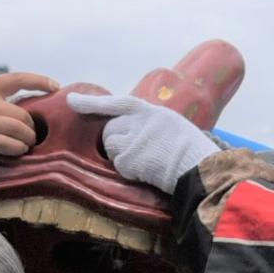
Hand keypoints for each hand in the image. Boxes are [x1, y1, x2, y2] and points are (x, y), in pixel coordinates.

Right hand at [0, 71, 59, 166]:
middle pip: (24, 115)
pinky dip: (17, 150)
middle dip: (31, 129)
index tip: (56, 86)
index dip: (40, 81)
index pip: (18, 78)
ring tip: (23, 145)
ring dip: (27, 141)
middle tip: (30, 138)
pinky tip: (15, 152)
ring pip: (20, 130)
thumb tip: (30, 111)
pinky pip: (10, 144)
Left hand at [69, 93, 219, 190]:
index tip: (72, 100)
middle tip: (137, 154)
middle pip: (110, 130)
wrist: (201, 168)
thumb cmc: (194, 153)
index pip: (118, 103)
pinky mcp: (131, 158)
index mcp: (153, 112)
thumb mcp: (174, 127)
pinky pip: (119, 165)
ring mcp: (135, 139)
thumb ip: (151, 124)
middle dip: (116, 142)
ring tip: (146, 163)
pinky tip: (149, 172)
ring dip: (122, 157)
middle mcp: (141, 121)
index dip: (93, 102)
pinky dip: (130, 172)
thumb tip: (132, 129)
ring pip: (111, 147)